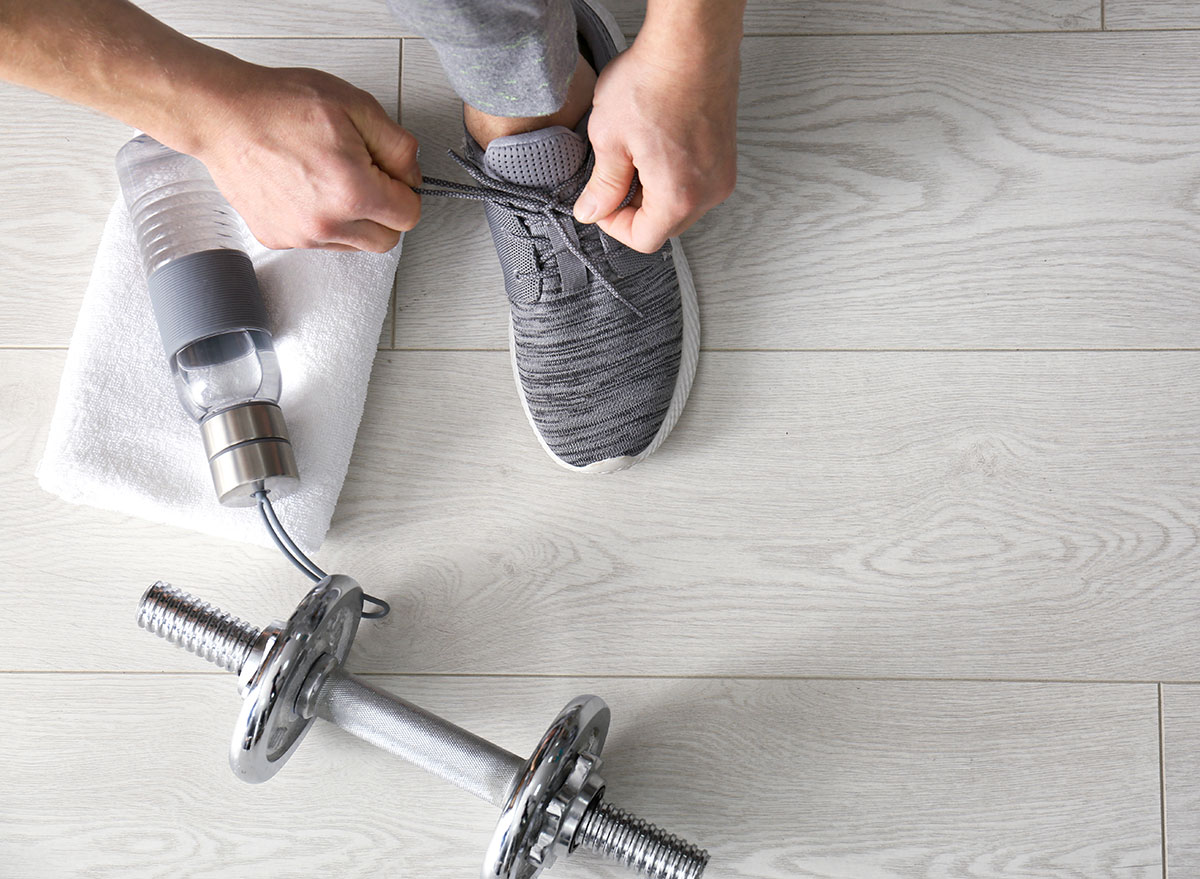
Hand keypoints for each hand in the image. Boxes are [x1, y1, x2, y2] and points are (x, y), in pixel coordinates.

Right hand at [182, 63, 420, 252]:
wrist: (221, 114)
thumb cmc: (280, 104)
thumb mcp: (356, 106)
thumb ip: (398, 146)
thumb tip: (412, 176)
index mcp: (353, 193)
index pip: (409, 216)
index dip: (405, 191)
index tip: (390, 174)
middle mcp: (327, 223)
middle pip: (386, 239)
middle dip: (385, 211)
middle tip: (365, 177)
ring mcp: (300, 236)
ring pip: (354, 244)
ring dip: (354, 218)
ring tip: (330, 178)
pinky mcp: (278, 239)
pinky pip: (319, 241)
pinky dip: (322, 220)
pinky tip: (305, 187)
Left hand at [573, 36, 738, 253]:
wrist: (692, 41)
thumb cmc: (655, 80)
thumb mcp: (610, 137)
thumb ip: (602, 184)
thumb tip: (593, 211)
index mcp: (679, 196)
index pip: (644, 239)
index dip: (615, 226)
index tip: (600, 204)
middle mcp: (709, 191)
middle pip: (665, 225)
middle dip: (634, 210)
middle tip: (612, 178)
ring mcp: (722, 172)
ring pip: (681, 204)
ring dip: (653, 192)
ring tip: (634, 155)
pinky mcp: (726, 155)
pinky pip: (695, 183)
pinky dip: (672, 176)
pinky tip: (655, 145)